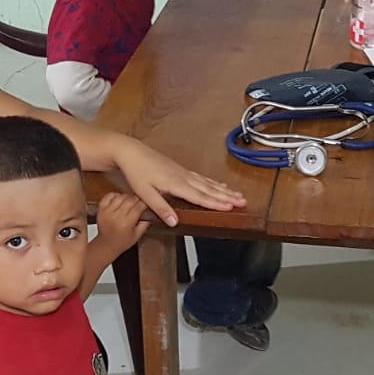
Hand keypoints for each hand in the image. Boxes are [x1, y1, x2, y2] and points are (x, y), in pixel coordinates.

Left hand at [94, 192, 150, 258]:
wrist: (106, 245)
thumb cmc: (122, 242)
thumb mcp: (138, 235)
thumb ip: (146, 223)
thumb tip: (152, 210)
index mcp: (126, 223)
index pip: (139, 206)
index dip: (145, 202)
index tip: (149, 200)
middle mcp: (116, 216)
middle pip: (130, 199)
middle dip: (138, 198)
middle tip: (141, 200)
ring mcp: (107, 212)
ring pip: (121, 196)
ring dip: (127, 197)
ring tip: (130, 201)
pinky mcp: (101, 209)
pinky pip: (109, 196)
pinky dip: (115, 195)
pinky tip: (119, 199)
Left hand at [115, 139, 245, 226]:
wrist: (131, 152)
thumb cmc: (136, 171)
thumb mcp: (144, 193)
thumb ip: (161, 208)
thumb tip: (175, 222)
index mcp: (175, 183)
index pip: (200, 196)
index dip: (216, 203)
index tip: (230, 207)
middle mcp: (183, 177)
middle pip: (209, 189)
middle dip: (227, 196)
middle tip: (243, 201)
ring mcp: (183, 173)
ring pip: (208, 183)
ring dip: (224, 190)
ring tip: (238, 195)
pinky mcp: (181, 170)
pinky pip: (202, 178)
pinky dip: (213, 183)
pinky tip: (220, 185)